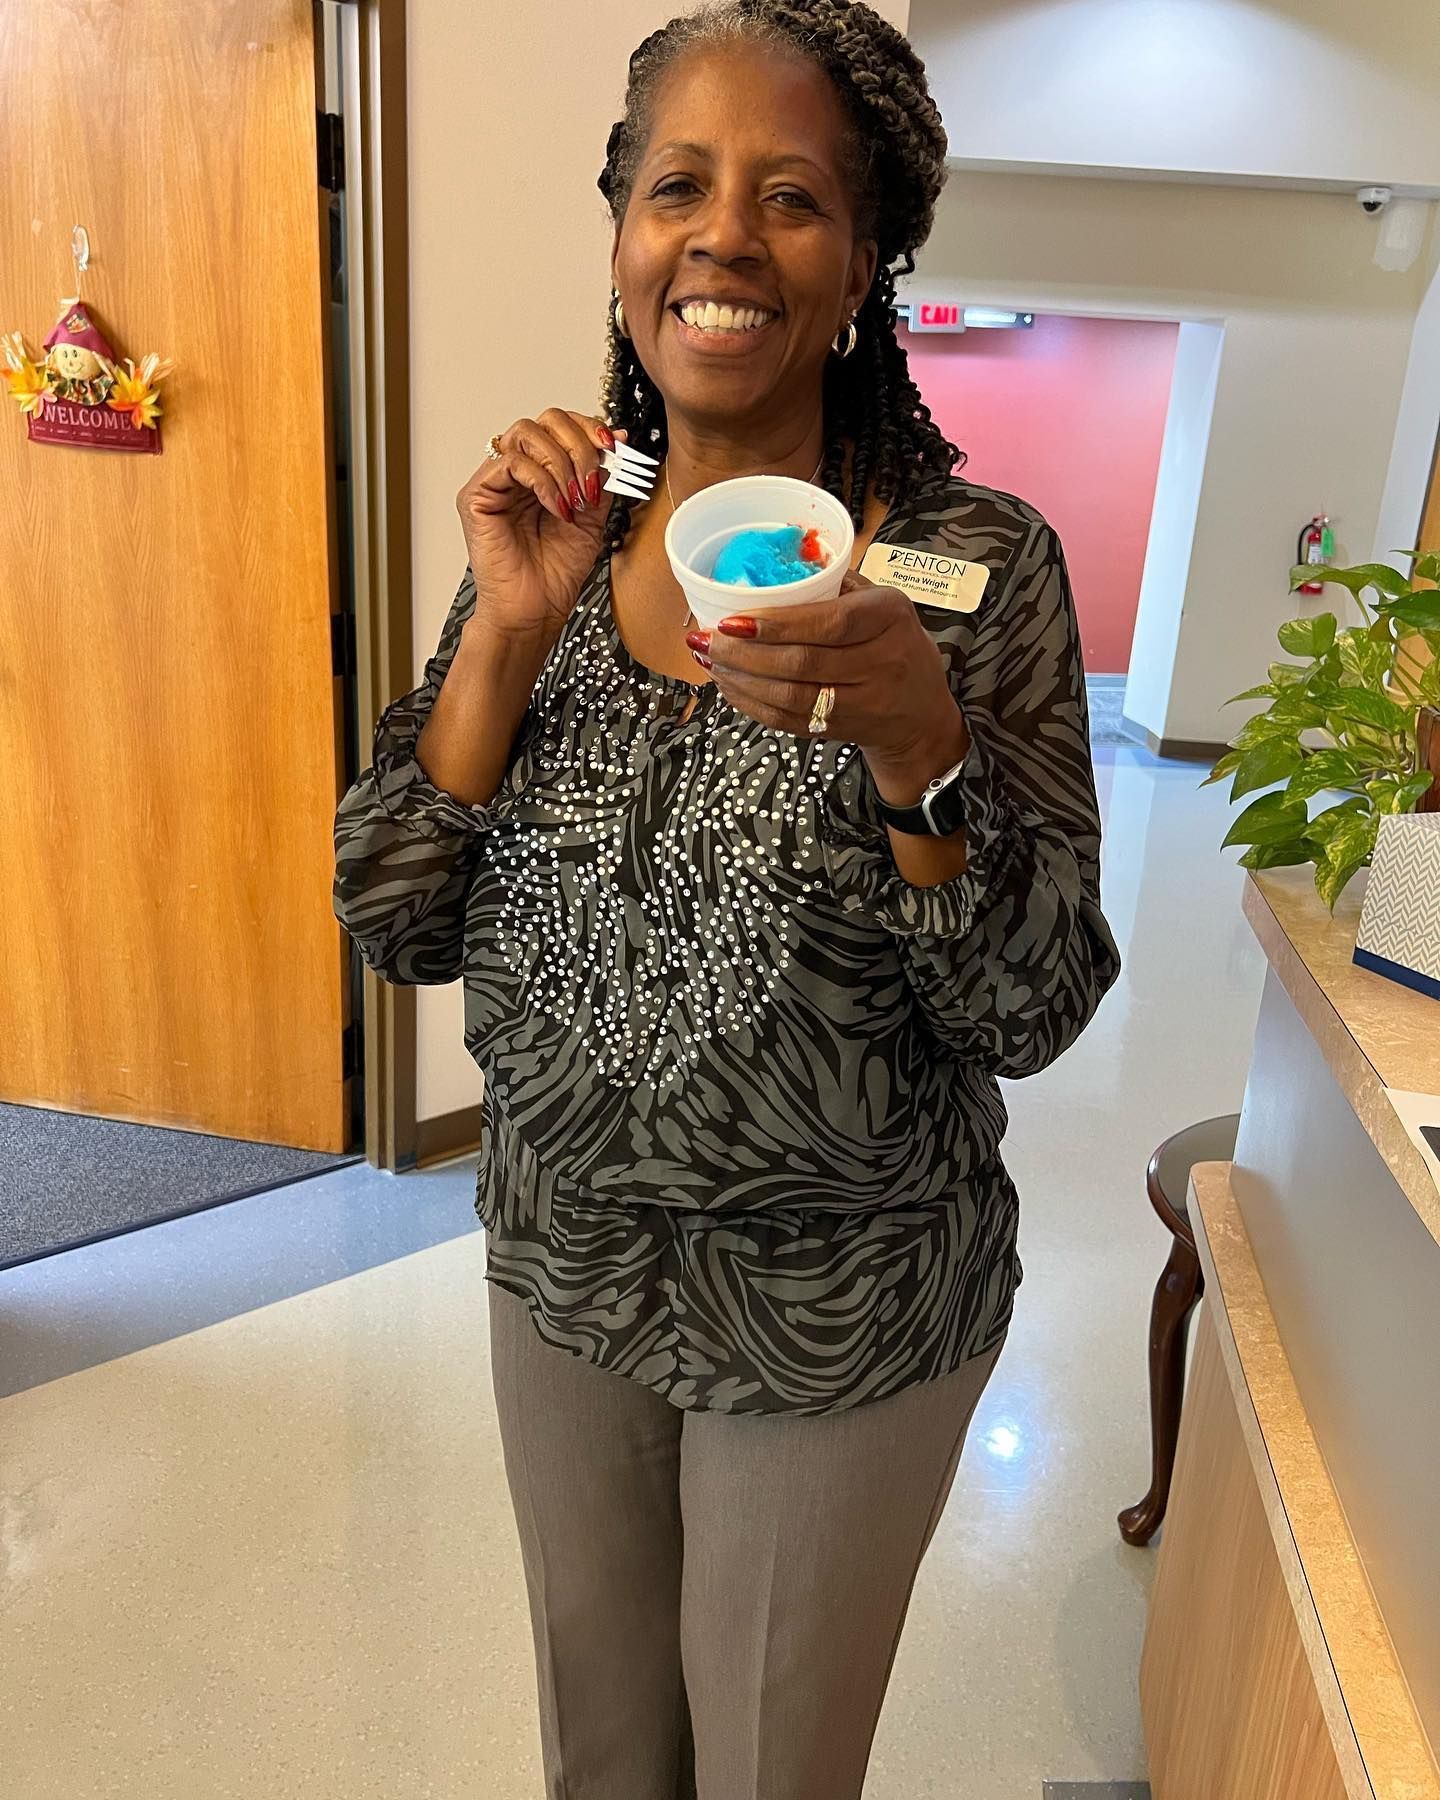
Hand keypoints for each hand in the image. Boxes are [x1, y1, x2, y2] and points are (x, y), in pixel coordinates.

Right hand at [456, 409, 614, 647]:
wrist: (535, 610)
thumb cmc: (556, 572)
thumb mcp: (594, 514)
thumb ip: (601, 475)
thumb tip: (619, 437)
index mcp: (542, 470)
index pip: (561, 425)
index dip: (589, 428)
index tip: (614, 447)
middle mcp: (516, 470)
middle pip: (545, 420)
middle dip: (579, 446)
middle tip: (592, 482)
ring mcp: (494, 480)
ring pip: (526, 433)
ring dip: (562, 463)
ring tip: (575, 500)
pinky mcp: (476, 495)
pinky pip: (510, 463)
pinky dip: (542, 481)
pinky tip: (558, 508)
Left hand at [689, 572, 969, 802]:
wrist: (920, 714)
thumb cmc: (894, 644)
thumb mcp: (883, 605)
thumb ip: (837, 586)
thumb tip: (770, 571)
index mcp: (889, 617)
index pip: (829, 623)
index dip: (777, 625)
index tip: (733, 619)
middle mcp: (881, 661)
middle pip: (801, 663)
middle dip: (744, 653)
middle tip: (707, 639)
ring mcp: (862, 703)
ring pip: (789, 696)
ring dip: (741, 679)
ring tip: (710, 660)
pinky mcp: (840, 731)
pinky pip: (787, 720)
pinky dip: (751, 704)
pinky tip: (730, 685)